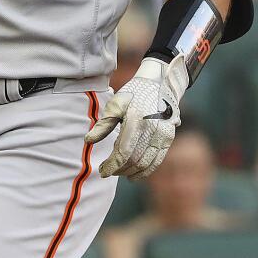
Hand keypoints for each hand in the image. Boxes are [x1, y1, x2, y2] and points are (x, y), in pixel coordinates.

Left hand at [84, 56, 189, 178]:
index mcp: (135, 120)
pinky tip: (135, 174)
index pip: (123, 152)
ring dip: (131, 172)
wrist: (159, 83)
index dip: (112, 165)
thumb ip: (103, 125)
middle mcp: (151, 129)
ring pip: (146, 163)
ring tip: (120, 172)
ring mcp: (162, 134)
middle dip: (120, 169)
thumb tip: (88, 141)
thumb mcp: (115, 104)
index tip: (102, 171)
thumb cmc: (133, 94)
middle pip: (134, 160)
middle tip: (108, 170)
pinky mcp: (168, 137)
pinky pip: (157, 160)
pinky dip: (146, 170)